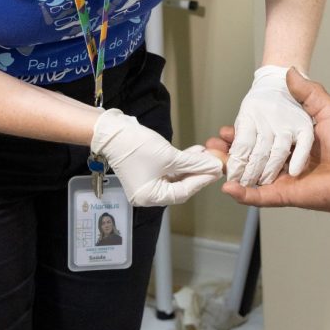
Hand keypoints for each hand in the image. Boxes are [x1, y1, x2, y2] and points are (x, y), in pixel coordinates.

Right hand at [91, 109, 223, 206]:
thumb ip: (194, 163)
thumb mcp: (169, 156)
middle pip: (181, 186)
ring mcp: (148, 182)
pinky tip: (195, 152)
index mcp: (150, 197)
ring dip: (192, 165)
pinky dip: (182, 162)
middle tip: (216, 164)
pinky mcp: (148, 170)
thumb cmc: (135, 146)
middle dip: (198, 173)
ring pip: (177, 176)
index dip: (202, 180)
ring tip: (207, 154)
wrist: (112, 131)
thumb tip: (214, 166)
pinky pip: (169, 169)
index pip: (183, 192)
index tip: (217, 171)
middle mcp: (148, 194)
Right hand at [207, 70, 329, 214]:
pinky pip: (260, 196)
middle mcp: (285, 162)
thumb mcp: (327, 109)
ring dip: (230, 170)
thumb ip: (308, 92)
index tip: (227, 127)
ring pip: (250, 176)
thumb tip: (290, 71)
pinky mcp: (286, 195)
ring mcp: (284, 180)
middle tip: (212, 145)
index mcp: (292, 143)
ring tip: (211, 160)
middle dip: (229, 152)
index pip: (261, 138)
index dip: (242, 133)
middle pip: (250, 157)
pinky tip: (227, 187)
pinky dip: (243, 193)